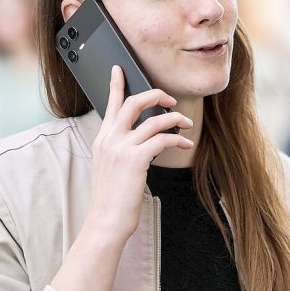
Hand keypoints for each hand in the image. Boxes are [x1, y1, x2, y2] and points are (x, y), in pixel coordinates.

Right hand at [84, 65, 194, 242]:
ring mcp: (121, 148)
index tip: (119, 69)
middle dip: (156, 95)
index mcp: (102, 140)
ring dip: (175, 119)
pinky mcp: (135, 159)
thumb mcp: (111, 167)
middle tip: (171, 100)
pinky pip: (162, 138)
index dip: (116, 84)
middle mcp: (109, 139)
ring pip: (154, 119)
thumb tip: (143, 138)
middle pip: (134, 102)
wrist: (106, 222)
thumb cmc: (112, 198)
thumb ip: (122, 149)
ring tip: (187, 125)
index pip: (110, 105)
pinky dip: (177, 138)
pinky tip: (185, 143)